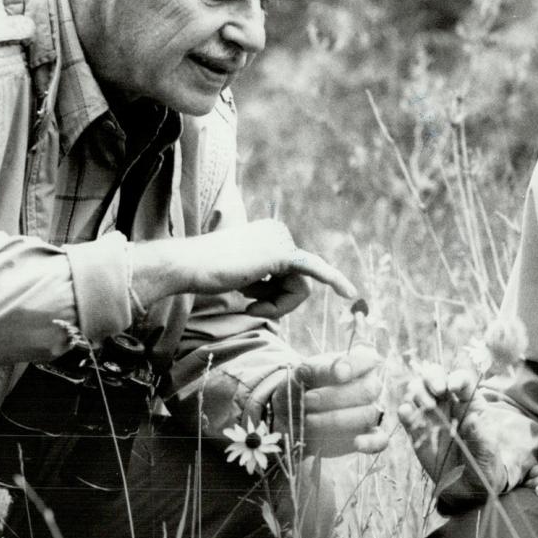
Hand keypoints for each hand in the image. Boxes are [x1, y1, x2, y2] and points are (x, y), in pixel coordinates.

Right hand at [129, 219, 356, 317]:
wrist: (188, 266)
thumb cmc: (206, 272)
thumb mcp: (243, 273)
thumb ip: (263, 276)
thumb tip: (273, 289)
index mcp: (271, 234)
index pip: (288, 273)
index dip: (273, 295)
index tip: (249, 298)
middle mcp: (280, 231)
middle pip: (298, 281)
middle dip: (278, 301)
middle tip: (250, 304)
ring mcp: (282, 240)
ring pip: (301, 288)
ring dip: (278, 305)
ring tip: (250, 301)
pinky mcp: (282, 254)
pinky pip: (315, 273)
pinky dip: (334, 281)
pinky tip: (349, 293)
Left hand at [269, 345, 386, 458]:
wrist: (293, 412)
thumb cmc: (302, 385)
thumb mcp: (303, 372)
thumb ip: (318, 369)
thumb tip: (336, 370)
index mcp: (360, 361)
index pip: (366, 359)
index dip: (354, 367)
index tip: (337, 374)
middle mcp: (371, 385)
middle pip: (367, 391)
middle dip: (335, 397)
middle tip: (307, 400)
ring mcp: (372, 411)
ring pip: (367, 415)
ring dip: (336, 419)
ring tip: (309, 419)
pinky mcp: (368, 435)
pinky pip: (380, 440)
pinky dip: (371, 443)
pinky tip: (357, 443)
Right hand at [397, 362, 508, 511]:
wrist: (468, 488)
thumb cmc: (483, 464)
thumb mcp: (487, 451)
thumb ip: (480, 435)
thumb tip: (473, 419)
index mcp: (469, 402)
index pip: (461, 379)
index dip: (455, 378)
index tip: (452, 388)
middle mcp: (447, 403)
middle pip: (434, 377)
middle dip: (431, 378)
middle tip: (435, 391)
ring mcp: (430, 415)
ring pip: (417, 390)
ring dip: (417, 392)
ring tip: (424, 407)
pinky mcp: (416, 431)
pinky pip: (406, 415)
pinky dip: (404, 411)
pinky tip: (406, 414)